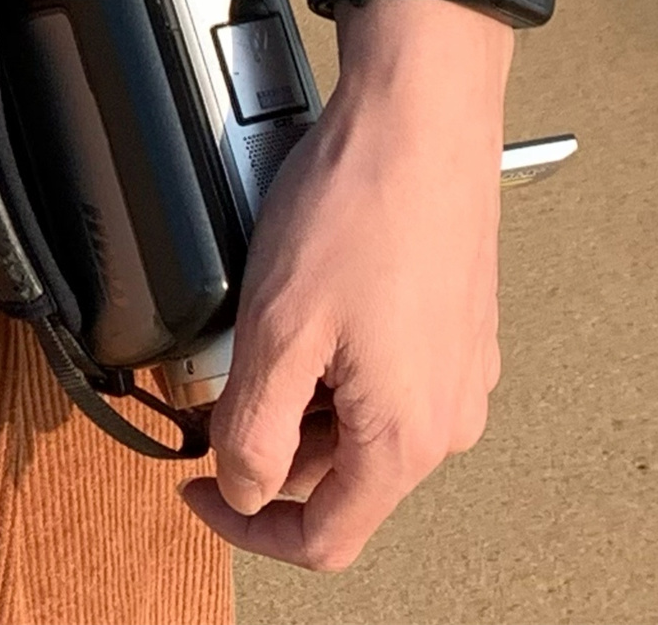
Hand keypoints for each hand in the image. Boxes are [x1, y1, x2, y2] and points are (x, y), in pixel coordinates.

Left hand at [182, 0, 510, 569]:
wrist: (421, 117)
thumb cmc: (361, 207)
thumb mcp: (279, 327)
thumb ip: (254, 425)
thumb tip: (242, 488)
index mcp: (405, 439)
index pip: (323, 539)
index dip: (247, 526)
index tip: (198, 489)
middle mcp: (448, 419)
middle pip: (339, 479)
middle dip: (269, 444)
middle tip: (218, 384)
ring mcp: (460, 373)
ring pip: (360, 424)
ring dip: (301, 400)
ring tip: (264, 328)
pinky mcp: (458, 328)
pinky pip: (387, 377)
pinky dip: (335, 363)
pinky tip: (308, 302)